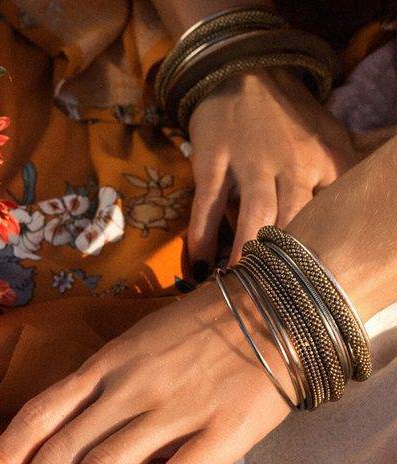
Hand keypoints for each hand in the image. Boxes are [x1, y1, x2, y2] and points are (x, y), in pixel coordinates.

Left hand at [0, 284, 290, 463]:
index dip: (0, 459)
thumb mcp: (134, 349)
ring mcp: (172, 407)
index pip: (36, 416)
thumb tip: (62, 444)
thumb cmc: (201, 333)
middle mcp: (126, 388)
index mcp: (102, 368)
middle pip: (59, 449)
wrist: (281, 305)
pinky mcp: (222, 427)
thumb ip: (100, 393)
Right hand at [187, 67, 356, 265]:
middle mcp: (294, 163)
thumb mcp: (332, 139)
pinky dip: (202, 235)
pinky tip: (199, 264)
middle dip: (285, 258)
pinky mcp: (214, 159)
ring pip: (255, 213)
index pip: (333, 211)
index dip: (323, 248)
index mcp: (327, 162)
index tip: (315, 282)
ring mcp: (251, 161)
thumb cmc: (290, 116)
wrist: (245, 73)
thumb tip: (361, 203)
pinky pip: (207, 203)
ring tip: (239, 283)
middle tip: (275, 294)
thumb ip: (346, 174)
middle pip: (295, 219)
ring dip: (247, 251)